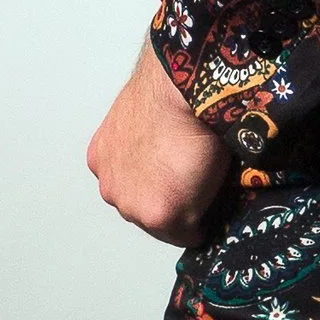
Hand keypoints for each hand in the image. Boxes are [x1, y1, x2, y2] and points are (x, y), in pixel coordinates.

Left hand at [87, 34, 233, 247]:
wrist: (183, 86)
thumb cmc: (170, 89)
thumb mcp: (142, 117)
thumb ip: (145, 145)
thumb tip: (168, 154)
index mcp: (104, 158)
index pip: (132, 187)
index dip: (160, 185)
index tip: (179, 181)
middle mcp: (111, 186)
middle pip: (144, 209)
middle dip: (169, 201)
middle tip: (196, 185)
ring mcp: (133, 204)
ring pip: (166, 225)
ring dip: (186, 212)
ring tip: (207, 190)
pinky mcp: (161, 213)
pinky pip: (190, 233)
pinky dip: (205, 224)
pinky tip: (216, 201)